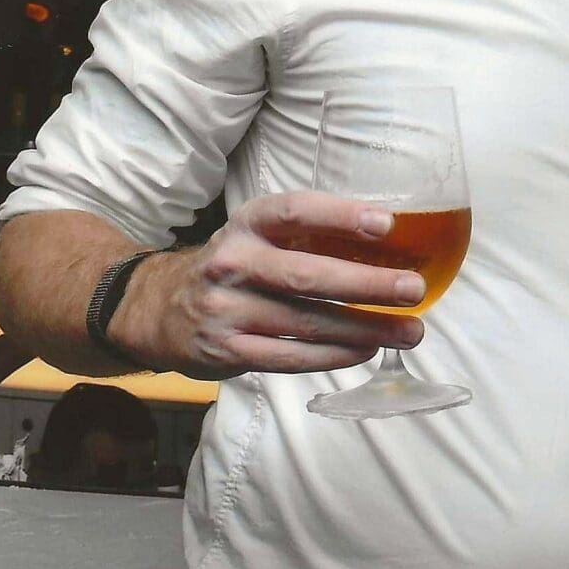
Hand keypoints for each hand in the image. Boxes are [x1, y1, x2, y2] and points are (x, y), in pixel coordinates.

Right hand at [119, 191, 426, 378]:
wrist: (155, 309)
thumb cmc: (234, 266)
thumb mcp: (259, 236)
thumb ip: (309, 237)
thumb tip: (392, 246)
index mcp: (248, 224)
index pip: (294, 212)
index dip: (339, 216)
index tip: (386, 224)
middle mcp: (233, 263)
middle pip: (307, 275)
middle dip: (367, 284)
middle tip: (414, 289)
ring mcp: (226, 310)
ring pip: (305, 322)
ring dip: (364, 329)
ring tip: (409, 331)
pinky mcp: (225, 350)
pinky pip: (289, 356)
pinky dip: (333, 356)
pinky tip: (366, 350)